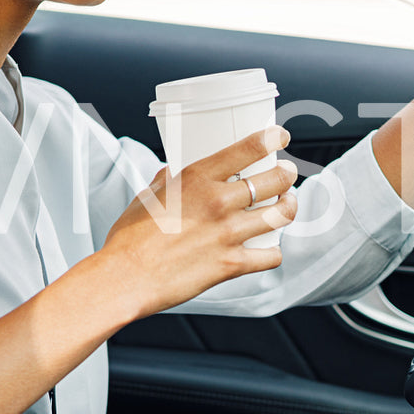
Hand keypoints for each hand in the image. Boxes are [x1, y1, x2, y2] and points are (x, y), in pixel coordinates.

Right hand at [102, 126, 299, 316]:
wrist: (125, 277)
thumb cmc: (129, 237)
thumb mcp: (147, 197)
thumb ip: (166, 182)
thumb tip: (171, 173)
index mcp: (197, 178)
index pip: (248, 148)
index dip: (273, 138)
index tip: (280, 136)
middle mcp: (218, 202)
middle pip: (274, 180)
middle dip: (287, 174)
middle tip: (286, 174)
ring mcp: (228, 234)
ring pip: (280, 215)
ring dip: (289, 207)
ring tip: (287, 204)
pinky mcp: (231, 265)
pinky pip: (270, 256)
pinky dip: (274, 252)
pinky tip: (269, 248)